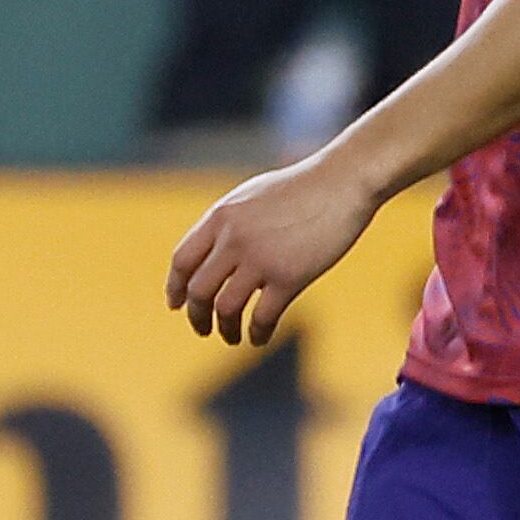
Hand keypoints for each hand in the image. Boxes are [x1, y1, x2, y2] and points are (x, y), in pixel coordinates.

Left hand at [166, 150, 384, 344]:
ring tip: (231, 337)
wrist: (343, 181)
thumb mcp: (253, 196)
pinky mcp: (290, 276)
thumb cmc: (303, 188)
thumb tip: (215, 253)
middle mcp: (234, 239)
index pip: (182, 260)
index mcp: (221, 217)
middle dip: (197, 316)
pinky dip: (257, 333)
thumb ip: (229, 223)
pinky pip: (263, 316)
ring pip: (226, 308)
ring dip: (225, 329)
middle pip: (199, 290)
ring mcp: (261, 258)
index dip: (175, 287)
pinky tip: (259, 338)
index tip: (176, 305)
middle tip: (203, 328)